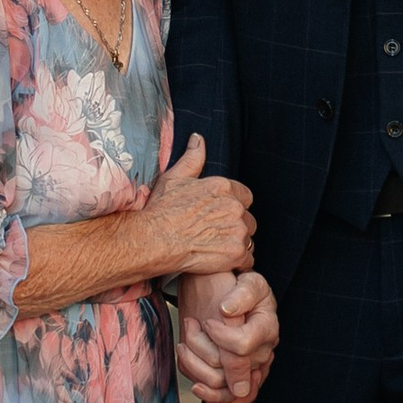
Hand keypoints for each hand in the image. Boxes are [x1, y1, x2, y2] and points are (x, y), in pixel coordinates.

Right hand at [139, 136, 256, 282]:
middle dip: (235, 226)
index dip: (233, 207)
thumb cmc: (161, 211)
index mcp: (223, 187)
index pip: (244, 196)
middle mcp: (234, 207)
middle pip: (248, 219)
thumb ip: (192, 158)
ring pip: (248, 239)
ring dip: (236, 244)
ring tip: (215, 248)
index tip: (219, 216)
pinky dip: (237, 263)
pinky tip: (220, 261)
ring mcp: (237, 230)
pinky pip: (247, 260)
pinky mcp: (236, 253)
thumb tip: (198, 139)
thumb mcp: (174, 178)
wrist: (153, 240)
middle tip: (214, 234)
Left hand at [177, 267, 277, 402]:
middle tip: (190, 324)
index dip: (219, 336)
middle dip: (200, 347)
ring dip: (194, 365)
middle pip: (228, 371)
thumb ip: (242, 295)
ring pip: (220, 389)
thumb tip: (227, 311)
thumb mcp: (248, 282)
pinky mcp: (234, 380)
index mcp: (267, 330)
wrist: (230, 298)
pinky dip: (197, 381)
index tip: (205, 321)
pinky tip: (187, 358)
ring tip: (183, 343)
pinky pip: (216, 399)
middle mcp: (262, 356)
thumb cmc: (241, 288)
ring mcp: (248, 371)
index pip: (241, 347)